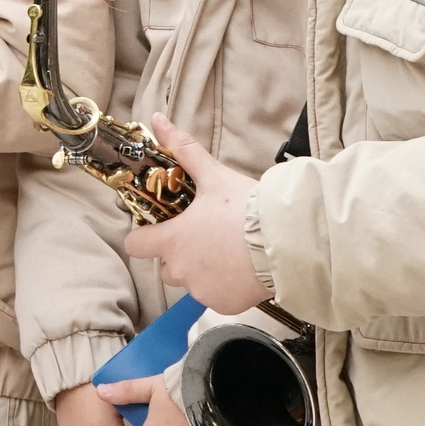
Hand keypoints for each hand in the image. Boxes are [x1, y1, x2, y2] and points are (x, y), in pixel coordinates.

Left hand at [122, 115, 269, 313]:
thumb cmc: (248, 209)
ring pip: (191, 282)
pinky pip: (215, 297)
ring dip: (201, 270)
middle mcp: (181, 270)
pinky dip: (224, 286)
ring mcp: (203, 291)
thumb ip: (183, 150)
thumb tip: (158, 120)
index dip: (144, 236)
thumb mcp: (214, 176)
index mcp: (171, 240)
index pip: (135, 246)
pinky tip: (242, 269)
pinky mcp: (226, 305)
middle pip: (165, 266)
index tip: (160, 228)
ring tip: (227, 251)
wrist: (289, 241)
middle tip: (205, 235)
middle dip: (179, 253)